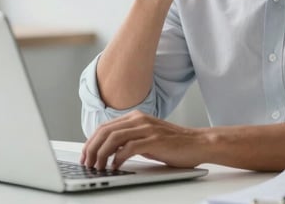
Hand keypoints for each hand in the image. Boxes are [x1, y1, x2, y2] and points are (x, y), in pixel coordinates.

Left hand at [80, 111, 208, 169]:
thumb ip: (130, 141)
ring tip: (98, 167)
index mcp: (136, 117)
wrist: (199, 143)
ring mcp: (147, 128)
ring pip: (114, 138)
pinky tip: (115, 166)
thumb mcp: (148, 139)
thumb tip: (109, 152)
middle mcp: (139, 119)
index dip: (91, 142)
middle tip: (87, 163)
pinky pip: (129, 147)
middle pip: (105, 131)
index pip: (105, 127)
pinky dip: (118, 157)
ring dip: (101, 154)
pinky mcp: (155, 139)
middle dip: (92, 148)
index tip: (85, 156)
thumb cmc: (175, 144)